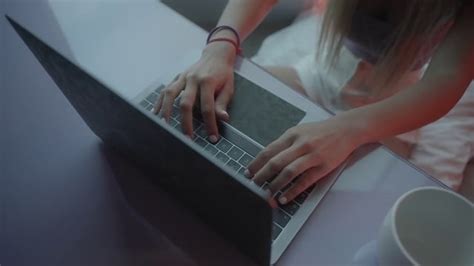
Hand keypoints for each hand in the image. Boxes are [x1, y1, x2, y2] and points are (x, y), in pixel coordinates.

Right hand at [153, 42, 235, 141]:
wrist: (216, 55)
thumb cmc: (223, 74)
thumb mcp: (228, 88)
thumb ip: (222, 103)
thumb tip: (223, 118)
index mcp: (207, 81)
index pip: (207, 107)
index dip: (210, 124)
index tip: (212, 137)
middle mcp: (192, 79)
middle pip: (185, 103)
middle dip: (185, 122)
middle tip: (187, 138)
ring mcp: (182, 77)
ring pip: (169, 95)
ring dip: (166, 112)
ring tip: (165, 127)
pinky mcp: (176, 77)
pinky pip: (165, 90)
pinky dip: (159, 102)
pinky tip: (155, 113)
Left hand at [246, 116, 362, 203]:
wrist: (346, 129)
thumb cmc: (320, 132)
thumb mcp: (299, 131)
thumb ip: (284, 144)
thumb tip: (266, 160)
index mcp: (292, 135)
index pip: (269, 151)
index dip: (256, 163)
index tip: (248, 172)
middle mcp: (301, 144)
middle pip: (276, 162)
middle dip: (261, 176)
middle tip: (253, 185)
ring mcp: (312, 156)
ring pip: (288, 172)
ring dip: (275, 185)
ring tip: (267, 194)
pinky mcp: (323, 167)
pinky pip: (305, 181)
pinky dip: (292, 191)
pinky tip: (284, 198)